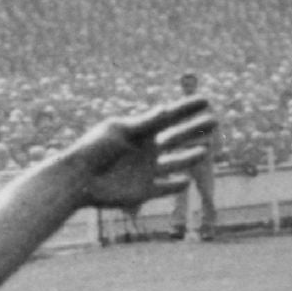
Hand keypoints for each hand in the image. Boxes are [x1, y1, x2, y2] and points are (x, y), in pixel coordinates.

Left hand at [71, 96, 217, 210]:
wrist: (76, 180)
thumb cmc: (94, 150)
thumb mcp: (119, 132)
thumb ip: (144, 124)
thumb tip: (166, 109)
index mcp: (140, 131)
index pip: (169, 117)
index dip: (187, 108)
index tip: (206, 99)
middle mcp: (146, 149)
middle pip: (177, 138)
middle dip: (195, 130)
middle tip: (214, 121)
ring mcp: (146, 170)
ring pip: (176, 163)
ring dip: (190, 156)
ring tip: (205, 149)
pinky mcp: (143, 191)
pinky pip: (165, 188)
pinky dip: (175, 186)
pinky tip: (185, 181)